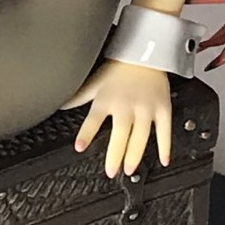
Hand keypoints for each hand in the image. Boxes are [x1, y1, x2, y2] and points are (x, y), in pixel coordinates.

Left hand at [60, 59, 171, 178]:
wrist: (145, 52)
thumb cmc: (118, 69)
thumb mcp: (94, 82)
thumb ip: (78, 97)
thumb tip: (59, 105)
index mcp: (107, 99)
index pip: (94, 119)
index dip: (86, 133)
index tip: (80, 147)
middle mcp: (126, 105)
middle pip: (121, 133)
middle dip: (115, 155)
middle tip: (111, 171)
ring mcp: (146, 107)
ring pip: (141, 136)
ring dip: (135, 155)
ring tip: (129, 170)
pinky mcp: (163, 107)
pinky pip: (164, 130)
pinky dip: (165, 146)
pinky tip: (163, 160)